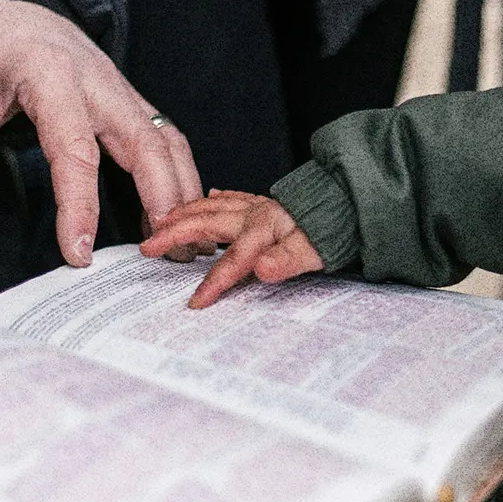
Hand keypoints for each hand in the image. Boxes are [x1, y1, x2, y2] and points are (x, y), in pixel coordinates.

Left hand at [0, 0, 202, 266]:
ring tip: (188, 243)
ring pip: (168, 141)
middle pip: (147, 145)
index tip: (78, 255)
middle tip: (166, 256)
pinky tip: (176, 213)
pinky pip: (165, 137)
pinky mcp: (127, 98)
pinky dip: (179, 176)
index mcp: (49, 75)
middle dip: (163, 202)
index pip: (75, 151)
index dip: (79, 207)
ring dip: (183, 192)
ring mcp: (120, 87)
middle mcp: (98, 80)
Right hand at [141, 190, 323, 307]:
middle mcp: (256, 213)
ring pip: (213, 206)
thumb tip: (262, 269)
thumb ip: (287, 260)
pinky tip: (209, 198)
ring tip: (162, 221)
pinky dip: (214, 199)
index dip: (214, 282)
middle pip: (207, 222)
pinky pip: (232, 198)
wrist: (353, 203)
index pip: (233, 260)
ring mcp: (259, 205)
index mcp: (265, 228)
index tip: (195, 303)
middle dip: (175, 234)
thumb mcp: (317, 251)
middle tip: (149, 246)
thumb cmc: (335, 230)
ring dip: (185, 213)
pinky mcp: (265, 203)